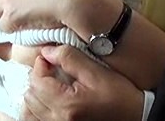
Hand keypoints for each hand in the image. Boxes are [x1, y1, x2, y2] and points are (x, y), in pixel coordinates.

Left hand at [22, 45, 144, 120]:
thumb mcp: (99, 72)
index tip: (50, 57)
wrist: (135, 116)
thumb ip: (72, 59)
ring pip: (28, 111)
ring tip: (49, 85)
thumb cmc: (121, 96)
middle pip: (30, 96)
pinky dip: (35, 110)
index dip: (40, 65)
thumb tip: (48, 51)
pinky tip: (46, 101)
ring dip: (34, 95)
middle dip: (38, 79)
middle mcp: (59, 119)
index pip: (37, 81)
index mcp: (67, 103)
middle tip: (52, 69)